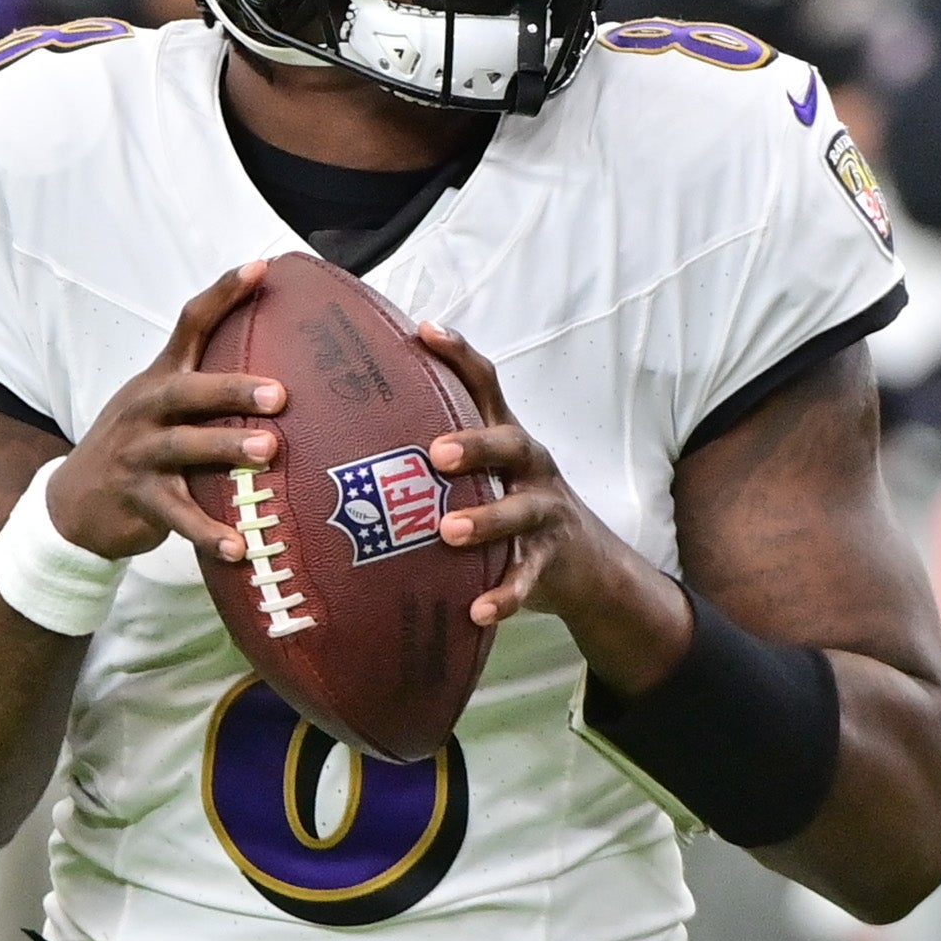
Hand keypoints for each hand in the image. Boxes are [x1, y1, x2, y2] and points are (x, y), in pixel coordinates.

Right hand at [46, 261, 286, 562]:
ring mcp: (138, 454)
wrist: (74, 503)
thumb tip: (287, 371)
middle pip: (186, 389)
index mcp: (159, 379)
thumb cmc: (139, 448)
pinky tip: (239, 547)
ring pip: (182, 447)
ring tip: (268, 453)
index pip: (190, 324)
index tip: (262, 268)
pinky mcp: (137, 498)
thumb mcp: (163, 408)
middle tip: (279, 393)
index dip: (224, 294)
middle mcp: (146, 409)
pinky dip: (207, 532)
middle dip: (232, 388)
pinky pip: (176, 516)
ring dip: (224, 450)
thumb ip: (210, 389)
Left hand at [417, 324, 693, 690]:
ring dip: (487, 520)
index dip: (459, 355)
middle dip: (476, 444)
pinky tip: (477, 610)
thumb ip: (440, 453)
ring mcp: (544, 512)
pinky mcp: (551, 559)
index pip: (486, 384)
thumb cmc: (512, 507)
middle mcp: (530, 466)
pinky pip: (527, 576)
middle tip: (436, 453)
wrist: (589, 566)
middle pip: (509, 443)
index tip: (424, 330)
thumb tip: (350, 434)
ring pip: (521, 511)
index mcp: (506, 437)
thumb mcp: (486, 472)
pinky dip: (504, 594)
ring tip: (448, 532)